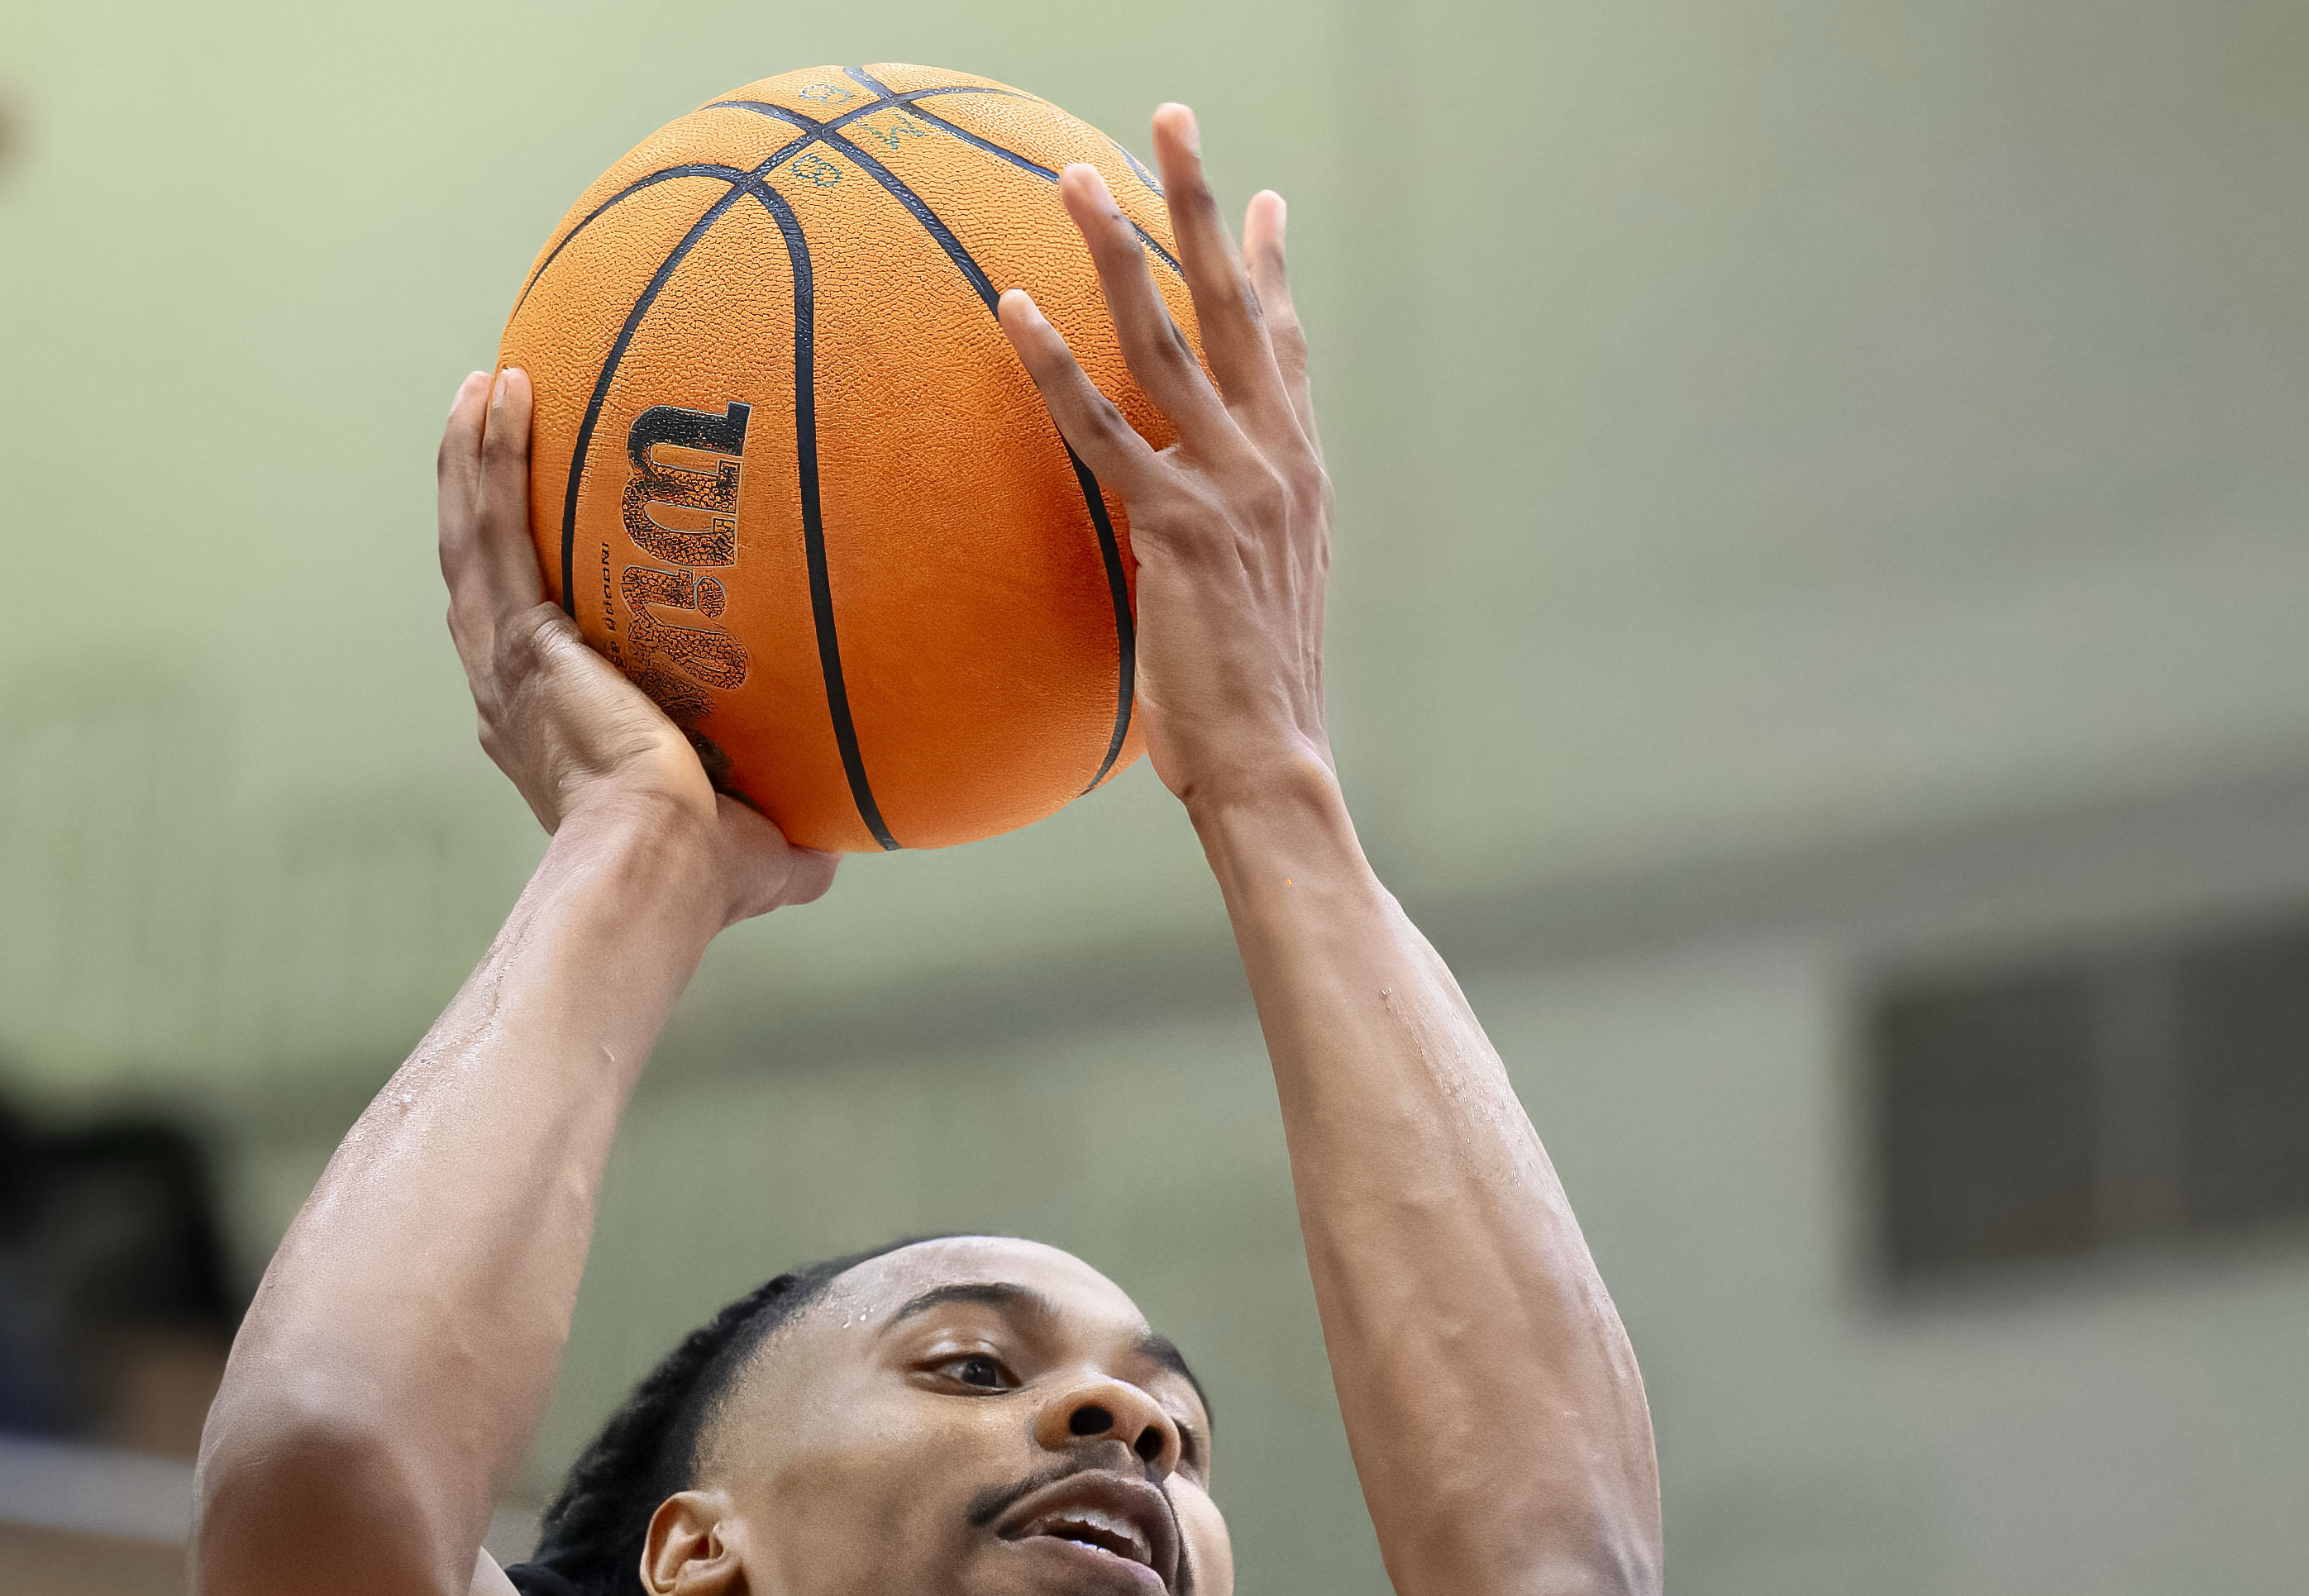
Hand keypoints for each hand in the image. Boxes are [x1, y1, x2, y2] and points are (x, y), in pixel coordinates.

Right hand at [438, 366, 830, 929]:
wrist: (660, 864)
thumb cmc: (703, 874)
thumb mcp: (753, 846)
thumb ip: (783, 833)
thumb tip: (834, 846)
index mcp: (551, 727)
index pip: (526, 634)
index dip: (522, 581)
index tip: (535, 533)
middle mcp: (512, 690)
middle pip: (481, 568)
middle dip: (478, 495)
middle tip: (492, 426)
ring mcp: (505, 659)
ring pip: (472, 535)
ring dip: (470, 457)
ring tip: (485, 386)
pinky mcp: (517, 635)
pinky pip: (493, 524)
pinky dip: (487, 457)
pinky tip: (502, 390)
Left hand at [998, 104, 1327, 813]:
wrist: (1270, 765)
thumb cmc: (1249, 705)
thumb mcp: (1254, 600)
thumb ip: (1230, 538)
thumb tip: (1190, 530)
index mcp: (1298, 476)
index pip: (1285, 349)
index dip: (1273, 269)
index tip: (1265, 200)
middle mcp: (1276, 462)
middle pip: (1236, 306)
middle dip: (1202, 204)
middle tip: (1172, 117)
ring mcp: (1231, 488)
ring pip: (1167, 341)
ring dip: (1119, 249)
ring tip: (1075, 176)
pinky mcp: (1176, 527)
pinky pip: (1100, 429)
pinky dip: (1054, 364)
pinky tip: (1010, 306)